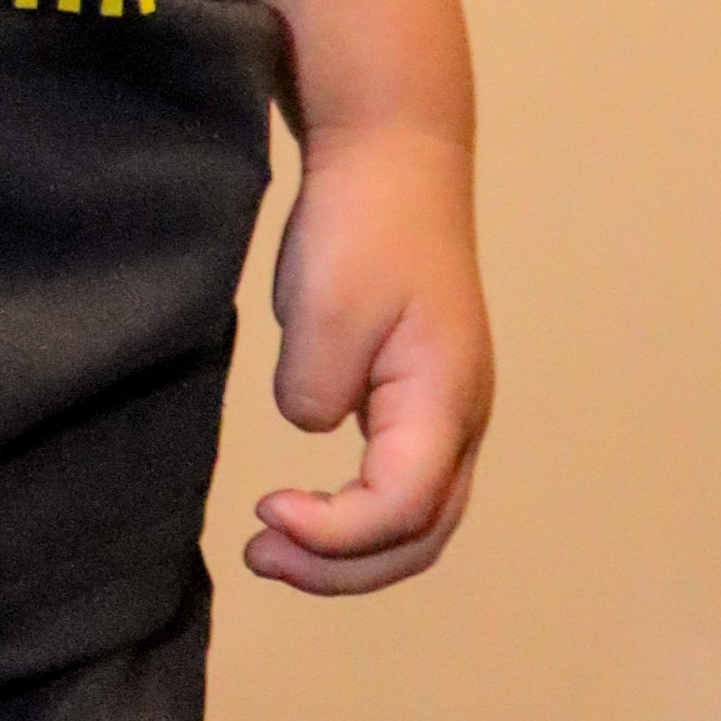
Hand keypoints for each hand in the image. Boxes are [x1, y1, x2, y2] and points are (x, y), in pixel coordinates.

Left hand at [247, 119, 491, 593]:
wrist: (394, 154)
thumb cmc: (364, 224)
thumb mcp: (325, 306)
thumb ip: (315, 388)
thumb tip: (312, 426)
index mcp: (447, 403)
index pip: (400, 511)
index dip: (332, 534)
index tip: (264, 511)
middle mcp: (462, 420)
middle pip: (419, 536)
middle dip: (340, 567)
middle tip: (259, 556)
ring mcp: (447, 409)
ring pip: (417, 518)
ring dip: (350, 550)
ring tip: (273, 546)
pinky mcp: (420, 393)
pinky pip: (401, 482)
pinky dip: (356, 514)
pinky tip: (305, 506)